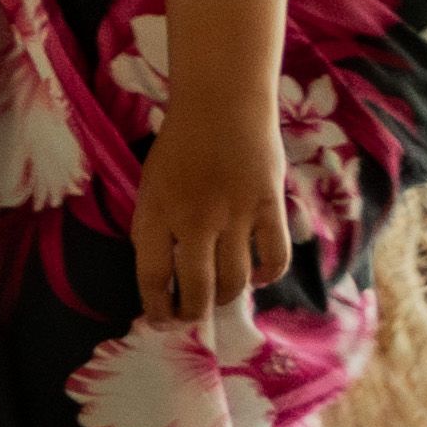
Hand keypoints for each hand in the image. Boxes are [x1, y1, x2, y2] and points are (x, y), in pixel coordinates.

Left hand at [130, 107, 288, 327]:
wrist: (221, 104)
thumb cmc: (179, 144)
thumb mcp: (150, 185)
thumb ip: (156, 225)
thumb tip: (164, 270)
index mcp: (155, 214)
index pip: (152, 276)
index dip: (156, 307)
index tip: (160, 321)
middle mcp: (193, 221)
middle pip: (197, 287)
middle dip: (193, 312)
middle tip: (192, 318)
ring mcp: (235, 215)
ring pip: (235, 278)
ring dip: (228, 296)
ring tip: (222, 297)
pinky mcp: (270, 206)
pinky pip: (275, 256)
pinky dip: (269, 274)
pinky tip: (259, 278)